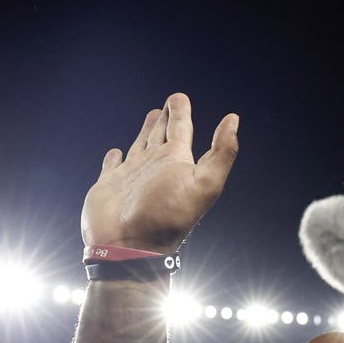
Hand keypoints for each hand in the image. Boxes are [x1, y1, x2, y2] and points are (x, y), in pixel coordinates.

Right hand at [81, 93, 238, 251]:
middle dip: (167, 119)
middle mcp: (156, 167)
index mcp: (177, 163)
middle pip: (163, 135)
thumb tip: (234, 119)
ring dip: (146, 132)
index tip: (180, 97)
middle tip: (170, 102)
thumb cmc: (168, 215)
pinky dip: (114, 157)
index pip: (182, 130)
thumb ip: (221, 152)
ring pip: (140, 146)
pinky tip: (116, 152)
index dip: (182, 112)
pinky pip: (113, 165)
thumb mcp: (205, 183)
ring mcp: (132, 176)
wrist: (132, 245)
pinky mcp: (109, 185)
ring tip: (151, 116)